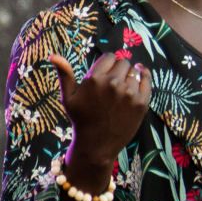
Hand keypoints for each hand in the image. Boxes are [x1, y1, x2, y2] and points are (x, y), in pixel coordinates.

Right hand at [50, 53, 150, 190]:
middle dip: (119, 69)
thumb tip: (54, 55)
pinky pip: (147, 80)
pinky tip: (141, 75)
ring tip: (123, 88)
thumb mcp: (68, 97)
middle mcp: (112, 83)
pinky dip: (145, 76)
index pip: (109, 57)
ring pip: (135, 72)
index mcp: (94, 79)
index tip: (107, 72)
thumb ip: (64, 74)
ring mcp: (128, 93)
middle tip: (114, 82)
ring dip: (130, 76)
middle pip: (123, 63)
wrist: (96, 145)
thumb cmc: (81, 119)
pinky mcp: (141, 103)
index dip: (108, 64)